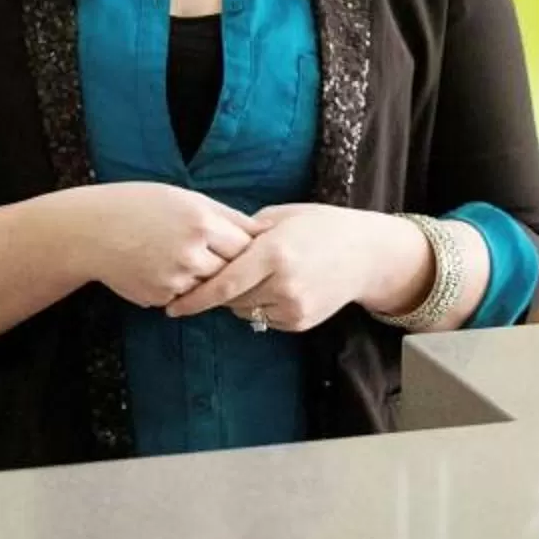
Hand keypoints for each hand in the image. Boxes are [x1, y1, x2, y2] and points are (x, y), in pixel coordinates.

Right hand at [71, 183, 260, 308]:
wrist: (91, 231)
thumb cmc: (140, 206)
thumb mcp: (185, 198)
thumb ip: (226, 216)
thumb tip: (264, 231)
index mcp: (201, 222)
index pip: (246, 246)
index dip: (247, 248)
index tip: (243, 247)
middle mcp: (191, 253)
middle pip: (231, 271)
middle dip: (229, 266)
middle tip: (215, 256)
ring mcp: (176, 280)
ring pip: (209, 287)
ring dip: (205, 278)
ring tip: (181, 258)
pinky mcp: (161, 298)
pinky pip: (185, 297)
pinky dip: (181, 287)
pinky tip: (161, 269)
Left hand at [164, 203, 425, 331]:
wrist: (366, 253)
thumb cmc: (321, 226)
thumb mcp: (282, 218)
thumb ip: (245, 233)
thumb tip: (209, 244)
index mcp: (275, 253)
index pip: (223, 284)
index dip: (194, 298)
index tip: (172, 306)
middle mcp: (284, 283)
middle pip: (230, 300)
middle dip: (218, 293)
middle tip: (213, 280)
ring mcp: (294, 306)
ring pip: (246, 312)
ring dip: (240, 300)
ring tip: (256, 277)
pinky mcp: (301, 321)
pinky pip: (266, 319)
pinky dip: (262, 307)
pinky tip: (276, 287)